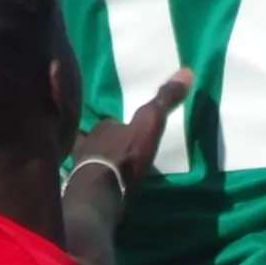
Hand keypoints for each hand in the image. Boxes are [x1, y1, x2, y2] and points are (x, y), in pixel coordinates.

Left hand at [70, 75, 190, 190]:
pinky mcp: (80, 186)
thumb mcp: (149, 124)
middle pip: (98, 138)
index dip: (118, 123)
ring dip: (97, 158)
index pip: (111, 121)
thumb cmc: (125, 156)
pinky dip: (91, 177)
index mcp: (102, 126)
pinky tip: (99, 183)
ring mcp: (79, 165)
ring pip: (88, 156)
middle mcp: (86, 142)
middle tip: (118, 146)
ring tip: (109, 164)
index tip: (126, 126)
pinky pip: (85, 177)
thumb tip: (186, 71)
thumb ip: (163, 101)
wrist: (102, 193)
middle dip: (106, 141)